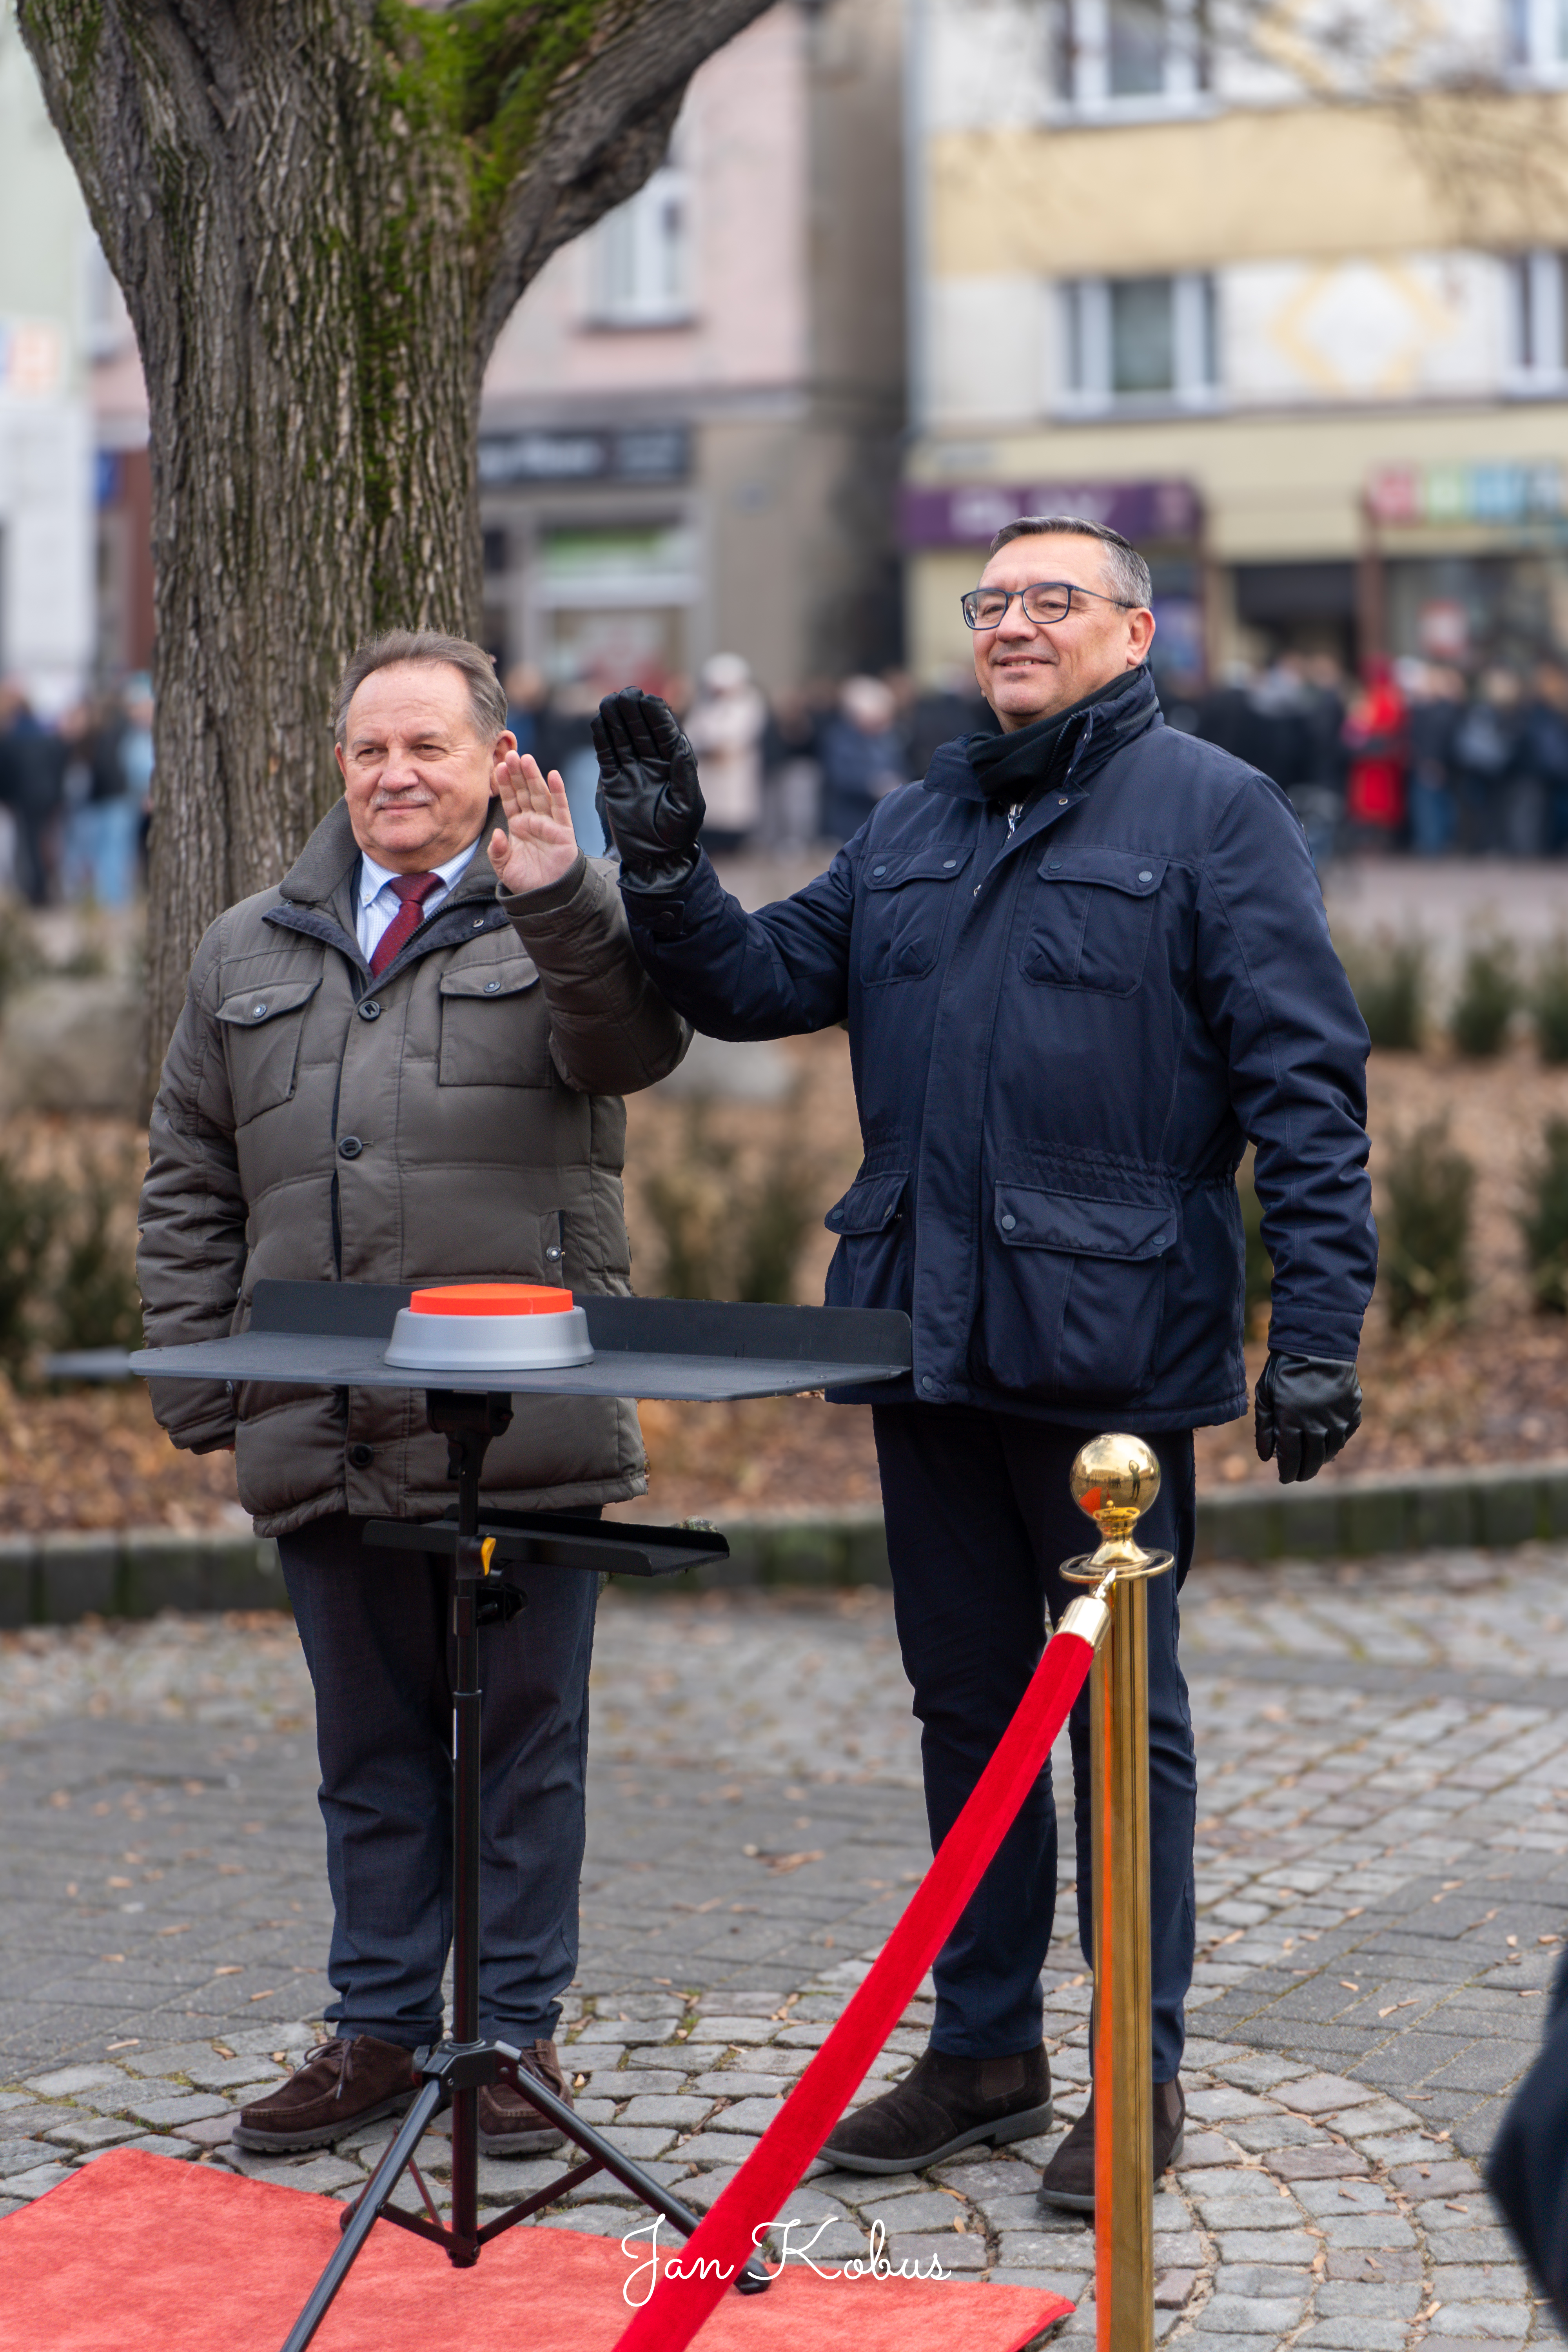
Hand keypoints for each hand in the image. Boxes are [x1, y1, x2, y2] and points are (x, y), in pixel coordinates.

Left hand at [487, 747, 580, 895]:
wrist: (547, 897)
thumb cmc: (526, 881)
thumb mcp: (504, 867)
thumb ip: (497, 850)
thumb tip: (498, 833)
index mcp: (517, 826)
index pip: (510, 799)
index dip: (504, 784)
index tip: (497, 767)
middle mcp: (533, 821)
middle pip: (524, 791)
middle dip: (517, 773)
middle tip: (510, 754)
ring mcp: (548, 824)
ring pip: (541, 795)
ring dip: (534, 776)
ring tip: (526, 759)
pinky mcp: (563, 831)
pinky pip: (561, 808)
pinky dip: (558, 792)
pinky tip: (553, 775)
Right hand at [591, 687, 704, 890]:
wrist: (654, 860)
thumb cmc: (676, 836)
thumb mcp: (686, 806)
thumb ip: (684, 773)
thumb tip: (682, 743)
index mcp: (674, 767)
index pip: (665, 734)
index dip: (657, 716)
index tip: (648, 699)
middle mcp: (653, 765)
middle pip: (642, 731)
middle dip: (634, 712)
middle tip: (625, 693)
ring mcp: (632, 772)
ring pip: (623, 739)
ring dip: (616, 720)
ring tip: (609, 701)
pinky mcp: (614, 783)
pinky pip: (607, 756)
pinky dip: (602, 739)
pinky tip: (597, 722)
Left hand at [1254, 1352, 1361, 1483]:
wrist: (1318, 1343)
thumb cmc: (1285, 1368)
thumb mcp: (1265, 1394)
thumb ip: (1264, 1428)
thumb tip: (1266, 1457)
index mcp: (1292, 1421)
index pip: (1291, 1459)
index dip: (1287, 1473)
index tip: (1284, 1478)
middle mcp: (1318, 1425)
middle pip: (1312, 1460)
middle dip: (1303, 1472)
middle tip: (1297, 1476)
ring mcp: (1338, 1419)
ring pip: (1331, 1450)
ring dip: (1320, 1459)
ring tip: (1312, 1461)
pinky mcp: (1352, 1411)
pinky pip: (1345, 1435)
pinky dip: (1336, 1442)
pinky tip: (1328, 1442)